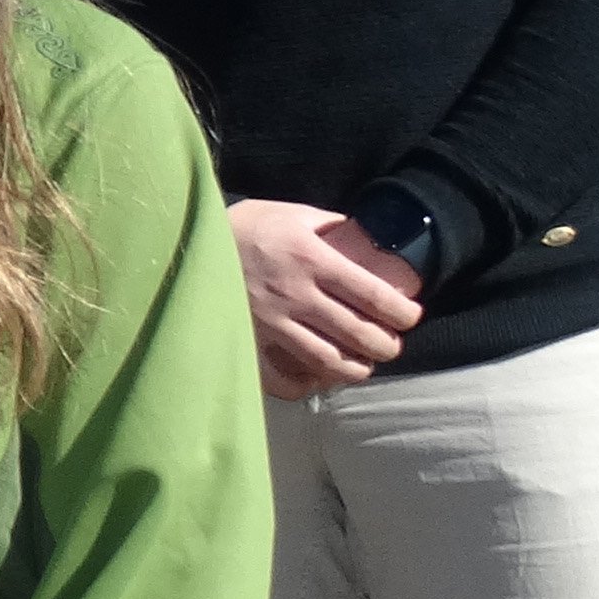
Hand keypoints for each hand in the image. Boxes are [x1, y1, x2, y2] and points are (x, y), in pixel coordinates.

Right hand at [231, 199, 424, 397]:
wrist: (188, 244)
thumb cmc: (245, 227)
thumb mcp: (292, 214)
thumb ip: (331, 227)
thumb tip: (365, 239)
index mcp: (312, 260)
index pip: (373, 294)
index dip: (402, 312)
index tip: (410, 317)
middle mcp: (296, 295)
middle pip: (358, 333)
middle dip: (386, 344)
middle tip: (391, 344)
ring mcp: (271, 323)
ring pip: (327, 360)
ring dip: (355, 368)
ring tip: (363, 365)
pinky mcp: (248, 341)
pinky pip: (282, 377)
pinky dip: (305, 384)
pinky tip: (316, 378)